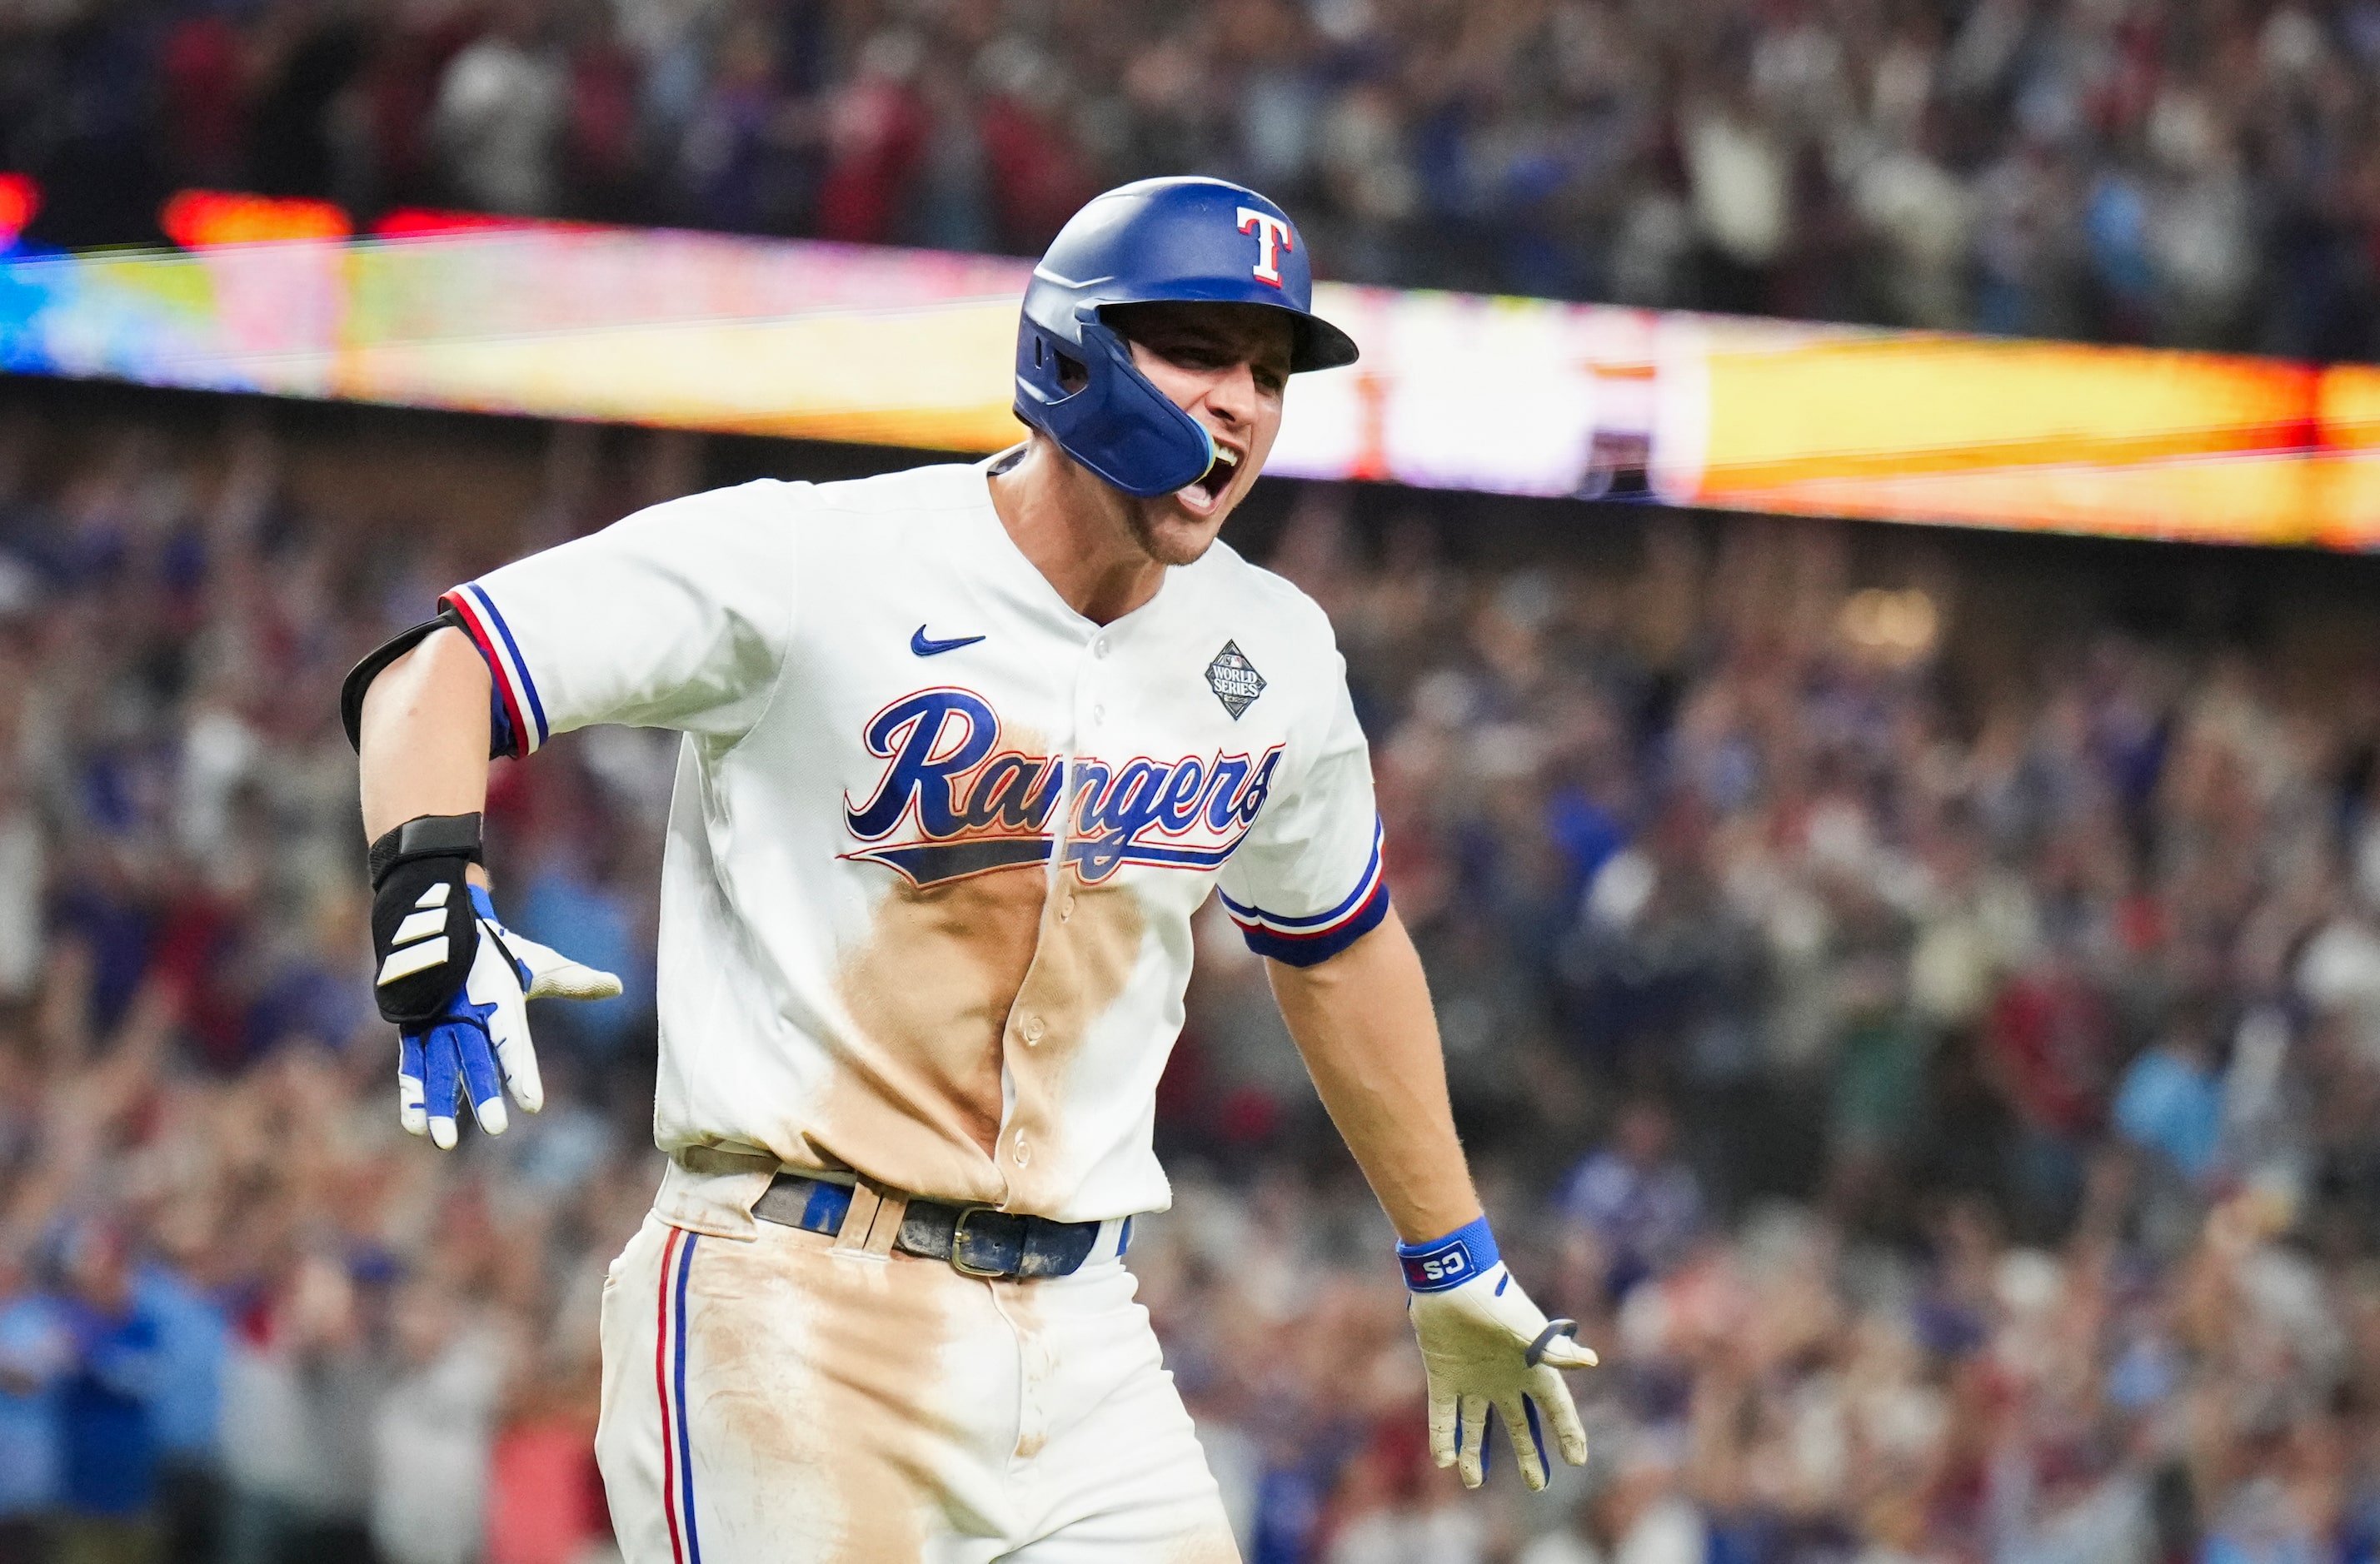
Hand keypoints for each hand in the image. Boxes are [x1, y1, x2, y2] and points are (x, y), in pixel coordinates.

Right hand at [398, 885, 621, 1147]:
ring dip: (439, 1105)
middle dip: (484, 1093)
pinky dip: (412, 1095)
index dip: (521, 1072)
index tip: (532, 1105)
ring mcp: (435, 1023)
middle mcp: (466, 1014)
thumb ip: (575, 982)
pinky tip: (416, 1128)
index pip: (512, 1041)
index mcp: (499, 1001)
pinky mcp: (414, 1030)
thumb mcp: (538, 964)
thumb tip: (618, 987)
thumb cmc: (499, 952)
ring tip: (443, 1143)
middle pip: (476, 1058)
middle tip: (497, 1129)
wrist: (439, 922)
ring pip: (437, 1068)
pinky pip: (412, 1065)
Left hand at [1401, 1218, 1597, 1490]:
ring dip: (1474, 1454)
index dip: (1568, 1432)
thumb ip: (1553, 1350)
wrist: (1450, 1279)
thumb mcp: (1525, 1329)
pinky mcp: (1443, 1375)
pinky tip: (1444, 1461)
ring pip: (1476, 1425)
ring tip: (1470, 1481)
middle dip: (1528, 1454)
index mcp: (1530, 1368)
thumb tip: (1591, 1361)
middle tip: (1537, 1484)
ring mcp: (1473, 1378)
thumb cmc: (1493, 1301)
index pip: (1556, 1408)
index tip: (1577, 1459)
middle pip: (1519, 1424)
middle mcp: (1504, 1378)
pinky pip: (1444, 1414)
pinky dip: (1443, 1437)